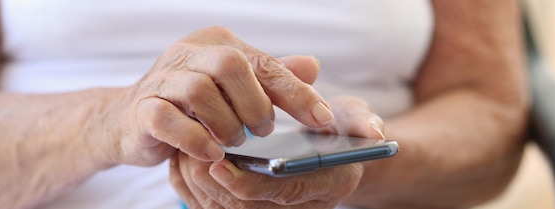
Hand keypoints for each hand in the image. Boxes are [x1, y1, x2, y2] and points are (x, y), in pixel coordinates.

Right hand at [100, 26, 333, 165]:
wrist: (129, 120)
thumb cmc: (191, 105)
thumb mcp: (235, 88)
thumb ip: (271, 77)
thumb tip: (313, 66)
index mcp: (217, 44)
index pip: (263, 62)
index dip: (297, 92)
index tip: (323, 119)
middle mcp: (188, 54)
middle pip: (230, 65)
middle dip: (255, 104)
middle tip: (262, 129)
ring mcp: (162, 80)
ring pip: (200, 91)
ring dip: (226, 124)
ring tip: (233, 141)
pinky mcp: (142, 109)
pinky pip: (168, 120)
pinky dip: (195, 140)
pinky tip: (211, 153)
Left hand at [170, 96, 383, 208]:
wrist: (333, 151)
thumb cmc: (340, 130)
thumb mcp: (355, 118)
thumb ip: (360, 120)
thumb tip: (372, 131)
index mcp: (328, 185)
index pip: (283, 194)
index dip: (250, 184)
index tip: (219, 165)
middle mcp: (300, 207)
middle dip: (211, 185)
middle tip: (189, 153)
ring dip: (197, 185)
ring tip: (182, 153)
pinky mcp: (252, 208)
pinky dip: (193, 188)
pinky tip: (184, 161)